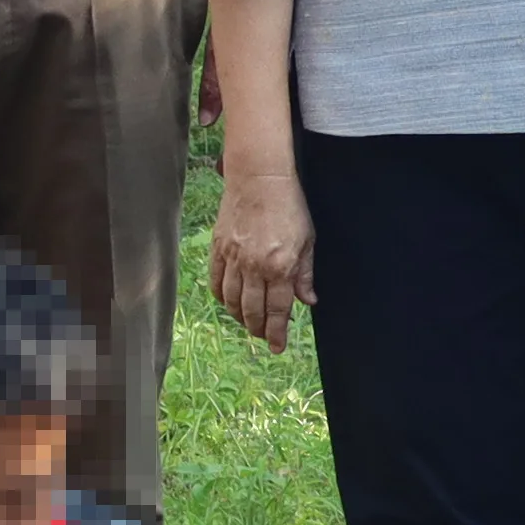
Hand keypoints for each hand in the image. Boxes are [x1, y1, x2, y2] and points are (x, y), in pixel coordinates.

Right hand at [207, 162, 315, 348]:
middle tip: (263, 336)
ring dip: (239, 316)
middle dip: (258, 329)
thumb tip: (308, 301)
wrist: (259, 177)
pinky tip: (228, 302)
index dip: (276, 333)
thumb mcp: (308, 240)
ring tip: (247, 322)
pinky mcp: (218, 248)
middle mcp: (254, 267)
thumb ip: (305, 273)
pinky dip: (221, 297)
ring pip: (231, 300)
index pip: (277, 310)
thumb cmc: (289, 206)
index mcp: (280, 266)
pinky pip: (215, 282)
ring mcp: (233, 258)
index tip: (277, 347)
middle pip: (252, 310)